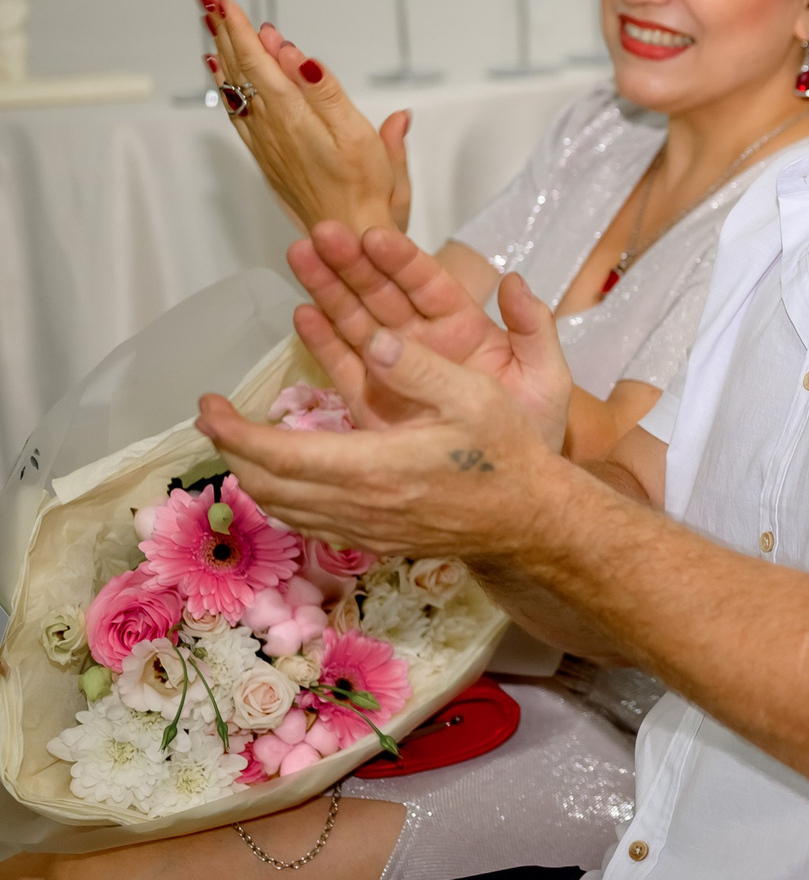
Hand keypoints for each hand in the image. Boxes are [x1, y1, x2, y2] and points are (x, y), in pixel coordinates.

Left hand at [199, 326, 561, 561]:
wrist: (528, 519)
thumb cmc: (504, 453)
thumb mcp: (474, 395)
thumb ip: (419, 366)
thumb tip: (374, 338)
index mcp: (373, 466)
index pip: (277, 455)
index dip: (232, 430)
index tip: (209, 403)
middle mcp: (358, 505)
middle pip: (266, 485)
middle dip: (230, 450)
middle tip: (215, 416)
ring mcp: (362, 529)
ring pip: (281, 508)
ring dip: (252, 474)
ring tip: (241, 441)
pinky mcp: (371, 541)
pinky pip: (306, 522)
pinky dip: (281, 497)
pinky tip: (286, 475)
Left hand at [204, 0, 413, 233]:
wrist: (347, 235)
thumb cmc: (364, 188)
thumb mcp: (359, 136)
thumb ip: (326, 92)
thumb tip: (297, 56)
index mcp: (294, 117)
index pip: (259, 63)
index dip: (242, 32)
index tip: (226, 4)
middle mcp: (271, 127)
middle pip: (242, 71)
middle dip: (226, 34)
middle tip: (210, 3)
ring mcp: (265, 142)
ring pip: (236, 90)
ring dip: (224, 55)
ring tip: (214, 29)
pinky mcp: (267, 155)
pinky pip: (237, 112)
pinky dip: (227, 87)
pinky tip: (223, 76)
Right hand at [289, 222, 573, 450]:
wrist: (514, 492)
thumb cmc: (536, 431)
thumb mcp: (546, 378)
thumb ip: (534, 329)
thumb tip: (515, 280)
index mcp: (465, 329)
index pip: (428, 285)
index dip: (401, 260)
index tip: (374, 236)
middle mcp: (425, 342)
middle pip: (383, 294)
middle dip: (353, 264)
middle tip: (322, 233)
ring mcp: (395, 369)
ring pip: (357, 321)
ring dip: (329, 289)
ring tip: (300, 255)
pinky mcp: (372, 401)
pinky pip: (344, 365)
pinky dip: (323, 340)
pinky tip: (302, 314)